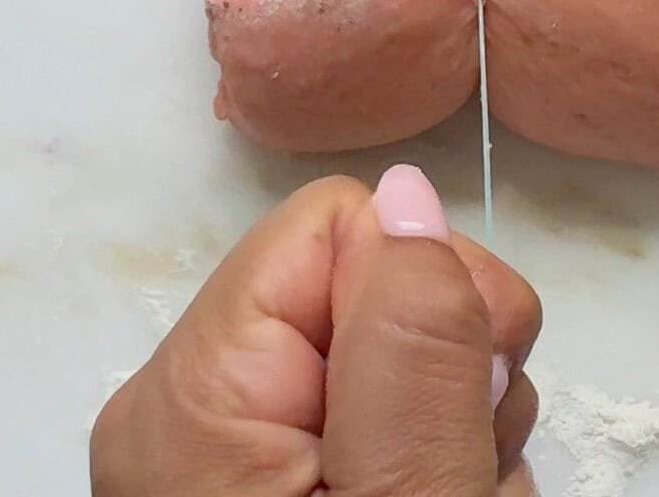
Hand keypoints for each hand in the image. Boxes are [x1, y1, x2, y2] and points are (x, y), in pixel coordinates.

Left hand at [90, 167, 540, 495]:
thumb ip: (409, 348)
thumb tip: (407, 192)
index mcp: (194, 394)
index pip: (340, 223)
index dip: (429, 286)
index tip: (466, 387)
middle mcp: (193, 405)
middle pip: (371, 282)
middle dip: (453, 361)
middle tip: (462, 465)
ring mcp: (232, 447)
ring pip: (396, 348)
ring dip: (457, 417)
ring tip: (454, 494)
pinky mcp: (274, 474)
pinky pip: (382, 406)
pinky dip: (436, 450)